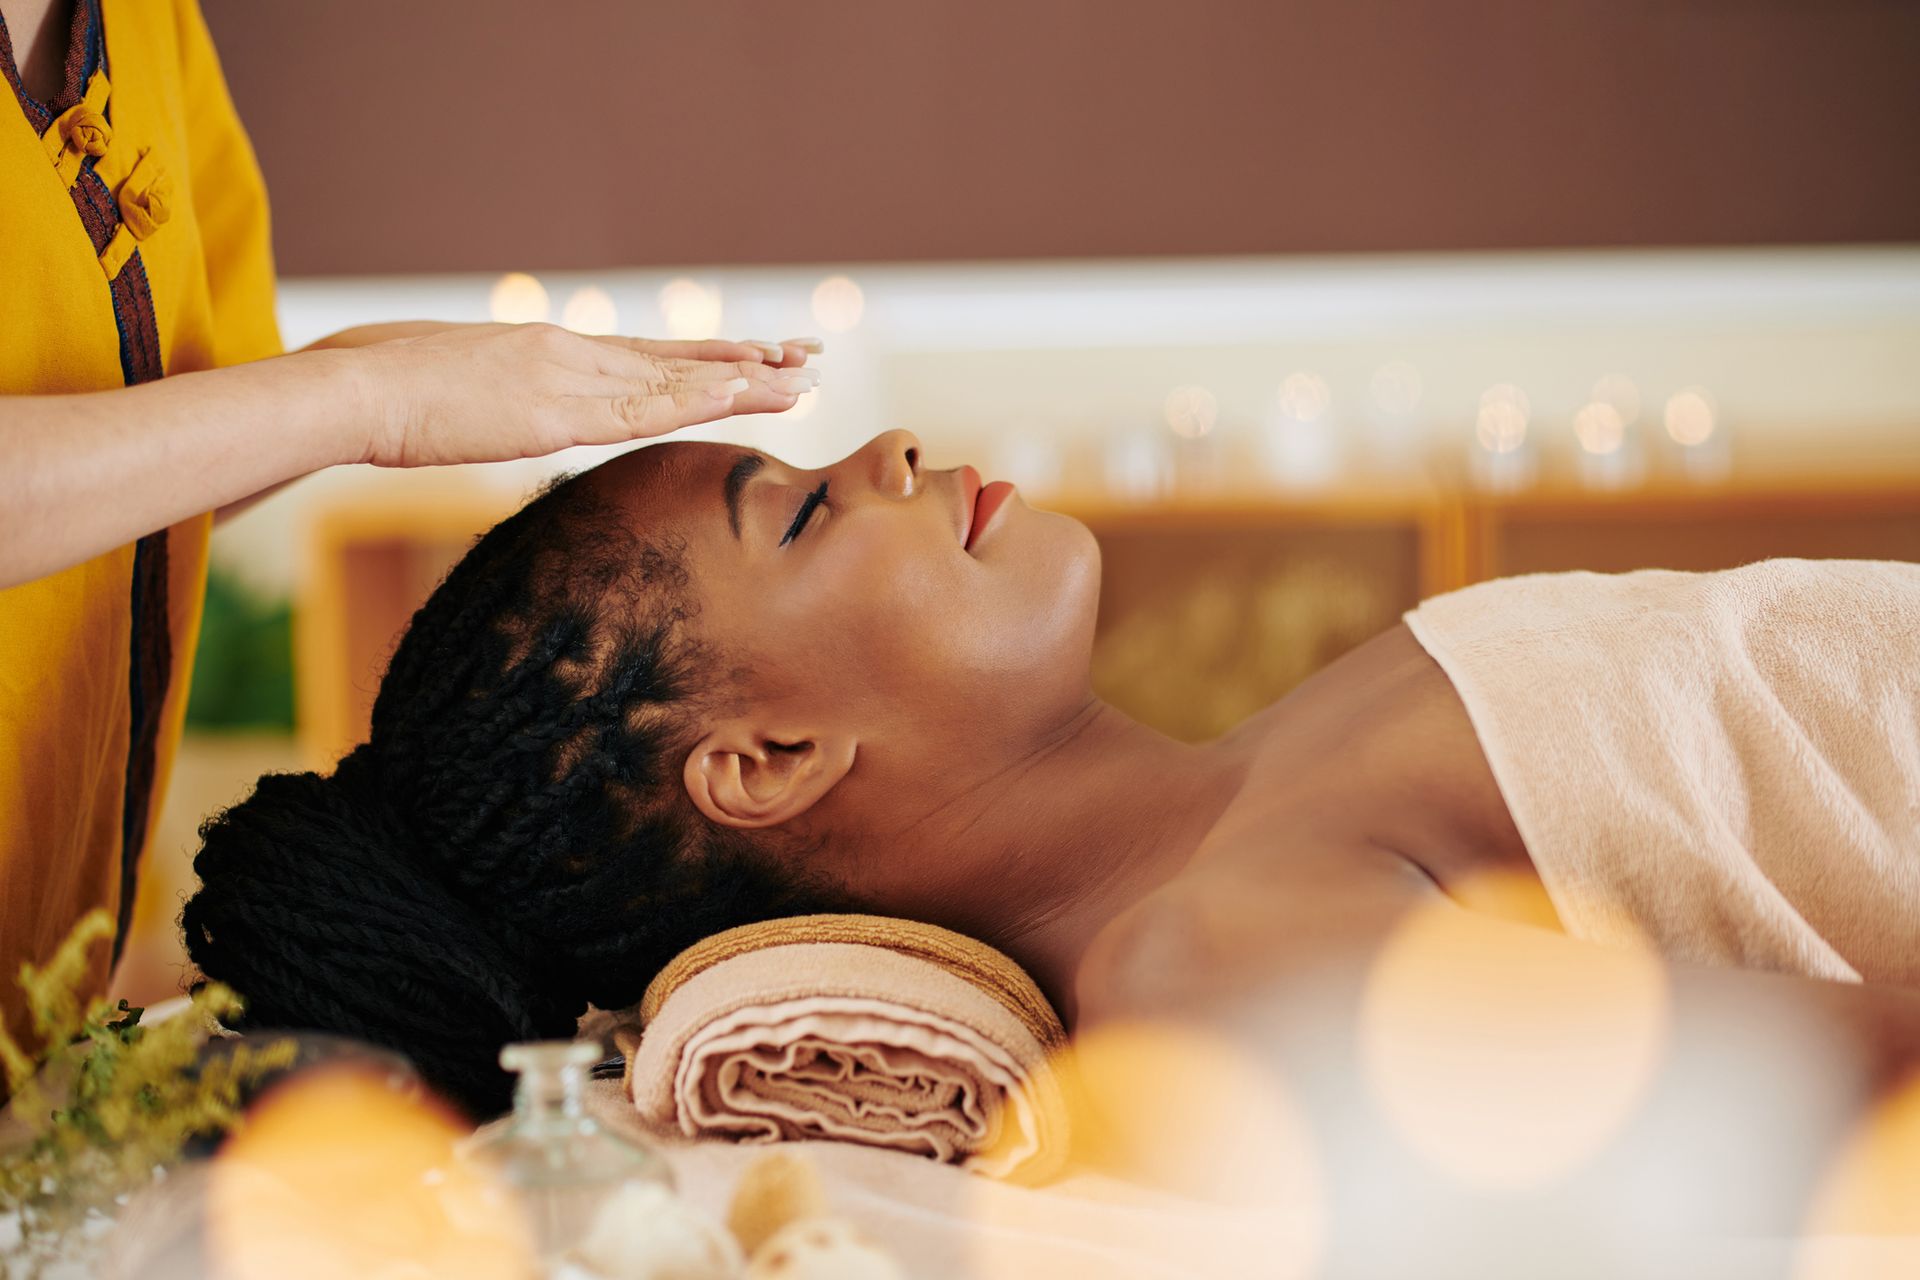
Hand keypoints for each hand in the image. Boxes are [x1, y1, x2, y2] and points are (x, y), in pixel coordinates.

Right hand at [344, 323, 823, 467]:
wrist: (352, 390)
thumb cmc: (387, 390)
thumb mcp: (462, 392)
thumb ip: (503, 398)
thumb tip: (513, 414)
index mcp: (549, 351)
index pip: (644, 356)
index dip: (703, 360)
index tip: (754, 358)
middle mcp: (569, 355)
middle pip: (673, 361)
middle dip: (743, 364)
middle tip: (804, 359)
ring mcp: (564, 378)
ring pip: (673, 380)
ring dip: (741, 383)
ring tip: (800, 381)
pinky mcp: (553, 411)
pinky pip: (641, 409)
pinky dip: (697, 401)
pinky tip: (741, 398)